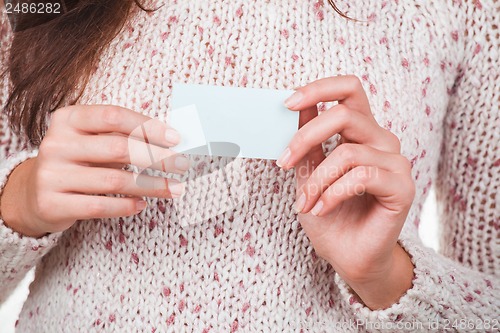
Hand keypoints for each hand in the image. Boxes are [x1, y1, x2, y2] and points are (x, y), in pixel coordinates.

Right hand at [0, 105, 188, 237]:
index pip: (113, 116)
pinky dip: (126, 206)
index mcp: (67, 119)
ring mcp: (51, 175)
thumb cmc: (78, 160)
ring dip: (151, 185)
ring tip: (175, 188)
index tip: (176, 138)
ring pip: (113, 180)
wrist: (34, 193)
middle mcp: (56, 144)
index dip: (148, 126)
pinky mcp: (52, 204)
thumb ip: (124, 136)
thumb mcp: (93, 140)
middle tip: (183, 164)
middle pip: (118, 148)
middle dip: (157, 157)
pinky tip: (142, 204)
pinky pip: (99, 206)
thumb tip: (172, 140)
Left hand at [278, 76, 415, 308]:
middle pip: (345, 115)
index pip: (349, 89)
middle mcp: (381, 141)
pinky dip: (332, 194)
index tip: (285, 104)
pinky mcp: (402, 187)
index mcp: (361, 131)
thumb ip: (308, 139)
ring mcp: (395, 162)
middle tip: (283, 162)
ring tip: (304, 203)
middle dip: (305, 137)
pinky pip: (361, 177)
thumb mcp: (309, 170)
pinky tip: (321, 209)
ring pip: (348, 153)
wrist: (347, 255)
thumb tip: (295, 105)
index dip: (319, 88)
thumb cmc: (329, 213)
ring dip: (316, 180)